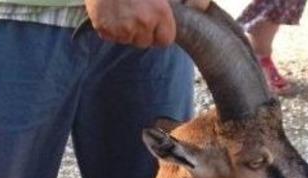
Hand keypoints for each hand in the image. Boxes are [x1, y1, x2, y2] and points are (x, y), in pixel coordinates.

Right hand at [84, 0, 210, 47]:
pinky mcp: (104, 30)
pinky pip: (111, 36)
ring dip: (126, 30)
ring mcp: (121, 29)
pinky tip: (112, 11)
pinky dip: (111, 27)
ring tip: (124, 9)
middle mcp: (141, 24)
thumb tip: (203, 5)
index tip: (156, 21)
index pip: (165, 41)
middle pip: (145, 42)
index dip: (161, 31)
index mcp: (159, 13)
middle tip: (137, 10)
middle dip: (143, 31)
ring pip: (128, 40)